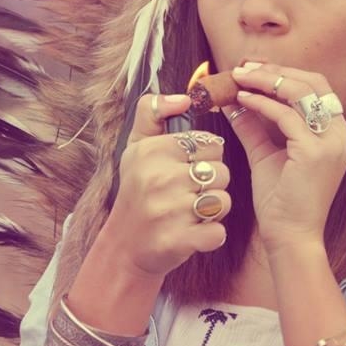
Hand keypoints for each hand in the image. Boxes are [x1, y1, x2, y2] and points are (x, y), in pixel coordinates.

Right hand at [103, 93, 231, 278]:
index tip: (186, 168)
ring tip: (190, 212)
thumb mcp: (136, 146)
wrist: (123, 247)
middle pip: (221, 171)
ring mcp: (168, 211)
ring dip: (213, 210)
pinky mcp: (179, 241)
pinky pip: (218, 232)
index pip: (211, 143)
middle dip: (211, 184)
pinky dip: (211, 236)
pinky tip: (193, 233)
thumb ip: (152, 111)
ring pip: (223, 201)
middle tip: (187, 193)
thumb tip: (183, 98)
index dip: (205, 157)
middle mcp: (159, 178)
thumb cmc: (137, 190)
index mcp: (152, 151)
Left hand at [227, 63, 345, 251]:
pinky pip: (286, 115)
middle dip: (276, 70)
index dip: (285, 72)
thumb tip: (233, 101)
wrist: (290, 237)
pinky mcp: (315, 153)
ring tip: (238, 78)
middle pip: (313, 82)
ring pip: (301, 92)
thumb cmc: (281, 201)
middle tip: (243, 67)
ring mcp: (331, 143)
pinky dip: (262, 103)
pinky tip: (241, 100)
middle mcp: (341, 135)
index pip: (316, 88)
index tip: (253, 68)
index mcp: (336, 134)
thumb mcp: (266, 155)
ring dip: (266, 81)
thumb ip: (254, 126)